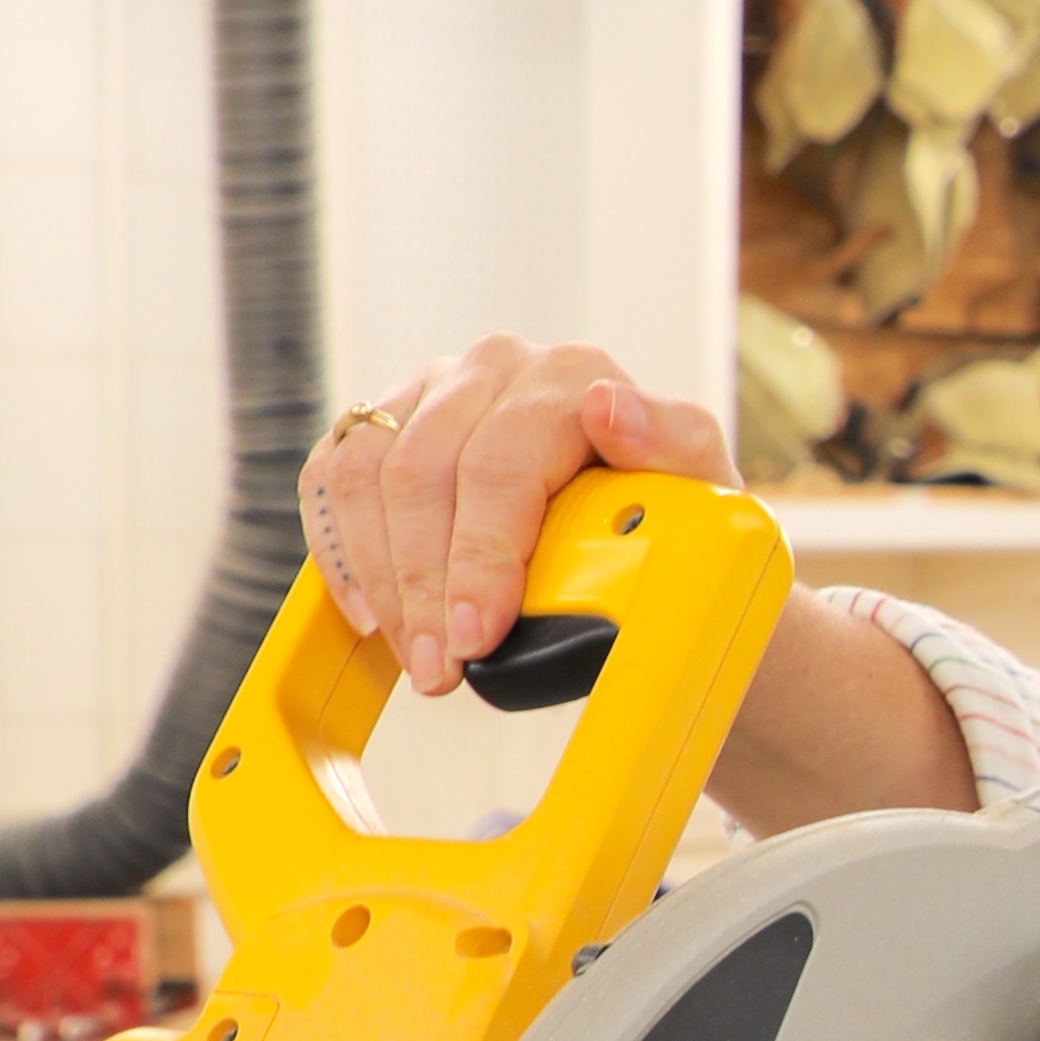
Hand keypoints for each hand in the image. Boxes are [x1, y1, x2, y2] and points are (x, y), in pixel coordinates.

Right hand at [297, 336, 742, 696]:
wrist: (654, 529)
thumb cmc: (677, 513)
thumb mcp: (705, 484)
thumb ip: (675, 442)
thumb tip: (608, 408)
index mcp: (569, 375)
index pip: (499, 466)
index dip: (479, 557)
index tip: (477, 634)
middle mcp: (494, 370)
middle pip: (422, 474)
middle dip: (425, 587)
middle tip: (440, 670)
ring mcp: (434, 392)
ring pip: (366, 475)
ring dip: (381, 580)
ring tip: (414, 658)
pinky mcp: (389, 425)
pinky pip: (334, 477)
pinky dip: (342, 551)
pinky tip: (370, 614)